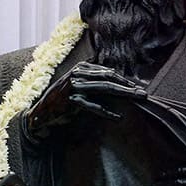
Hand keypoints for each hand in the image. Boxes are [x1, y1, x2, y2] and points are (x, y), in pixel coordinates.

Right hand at [24, 62, 147, 136]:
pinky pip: (93, 107)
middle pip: (109, 79)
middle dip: (128, 86)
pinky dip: (107, 112)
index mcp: (81, 68)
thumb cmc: (63, 99)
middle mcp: (78, 74)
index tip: (138, 87)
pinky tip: (118, 117)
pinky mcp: (71, 101)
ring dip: (124, 94)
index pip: (108, 72)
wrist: (42, 112)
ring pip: (105, 89)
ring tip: (137, 99)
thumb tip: (118, 79)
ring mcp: (74, 86)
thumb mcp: (78, 84)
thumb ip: (94, 79)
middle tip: (144, 93)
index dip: (124, 79)